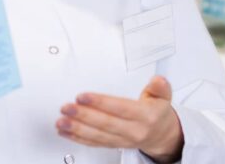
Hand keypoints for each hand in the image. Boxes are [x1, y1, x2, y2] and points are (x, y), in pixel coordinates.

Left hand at [57, 76, 183, 162]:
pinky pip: (94, 143)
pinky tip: (65, 131)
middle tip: (67, 107)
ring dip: (76, 128)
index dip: (101, 102)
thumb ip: (159, 87)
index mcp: (145, 116)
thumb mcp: (163, 96)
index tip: (83, 96)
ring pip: (97, 136)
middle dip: (83, 115)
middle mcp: (133, 131)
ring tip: (61, 121)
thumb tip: (158, 80)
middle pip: (105, 124)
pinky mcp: (113, 145)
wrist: (161, 135)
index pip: (120, 109)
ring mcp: (122, 140)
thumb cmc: (157, 113)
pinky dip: (77, 138)